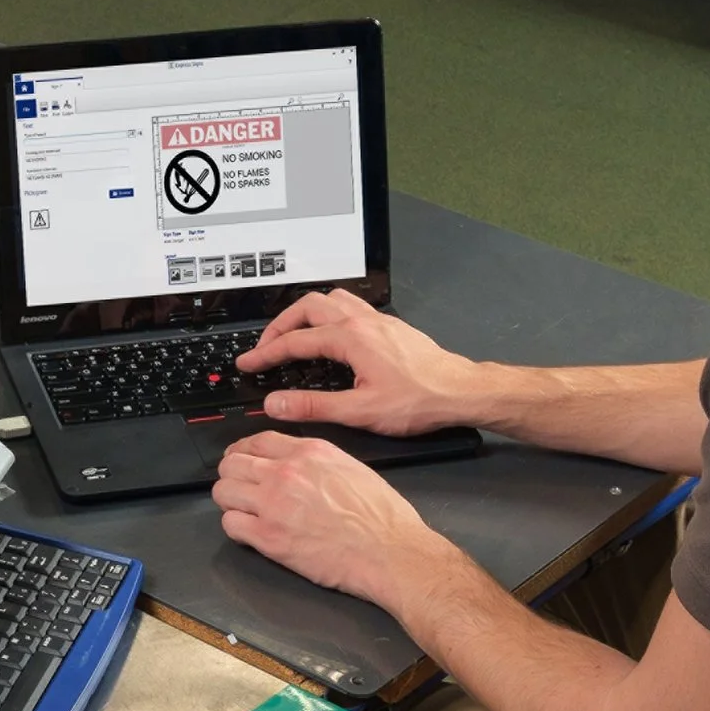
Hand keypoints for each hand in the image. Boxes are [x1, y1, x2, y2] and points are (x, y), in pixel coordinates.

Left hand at [211, 430, 465, 614]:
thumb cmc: (382, 517)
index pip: (256, 440)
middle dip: (233, 476)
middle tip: (239, 488)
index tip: (240, 459)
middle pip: (233, 464)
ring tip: (242, 510)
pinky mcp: (269, 538)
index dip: (242, 451)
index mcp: (309, 452)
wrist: (390, 552)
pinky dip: (236, 527)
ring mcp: (274, 505)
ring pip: (224, 492)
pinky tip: (250, 532)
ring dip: (230, 501)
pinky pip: (230, 524)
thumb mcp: (351, 468)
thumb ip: (317, 461)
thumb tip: (296, 465)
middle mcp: (286, 473)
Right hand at [233, 289, 475, 433]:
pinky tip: (330, 333)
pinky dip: (329, 314)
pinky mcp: (390, 327)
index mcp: (351, 338)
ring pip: (330, 299)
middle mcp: (362, 322)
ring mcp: (378, 320)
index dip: (266, 353)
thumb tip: (277, 403)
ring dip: (305, 313)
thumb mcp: (360, 411)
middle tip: (266, 347)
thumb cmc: (419, 400)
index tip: (249, 364)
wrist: (460, 392)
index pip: (295, 341)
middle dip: (280, 325)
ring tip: (292, 333)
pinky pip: (350, 306)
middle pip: (307, 307)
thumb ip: (314, 406)